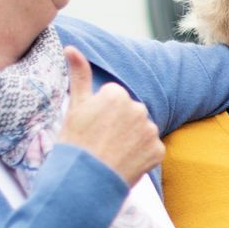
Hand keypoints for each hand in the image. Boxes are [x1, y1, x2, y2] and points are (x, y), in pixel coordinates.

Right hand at [57, 46, 162, 185]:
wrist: (84, 181)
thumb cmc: (75, 143)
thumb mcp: (75, 107)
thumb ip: (78, 75)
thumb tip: (71, 47)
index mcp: (117, 94)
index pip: (114, 99)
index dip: (102, 114)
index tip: (92, 128)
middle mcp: (138, 108)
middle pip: (130, 113)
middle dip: (119, 125)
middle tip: (101, 142)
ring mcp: (150, 130)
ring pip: (142, 130)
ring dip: (131, 141)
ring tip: (112, 153)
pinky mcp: (158, 150)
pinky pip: (151, 149)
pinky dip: (141, 157)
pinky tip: (125, 163)